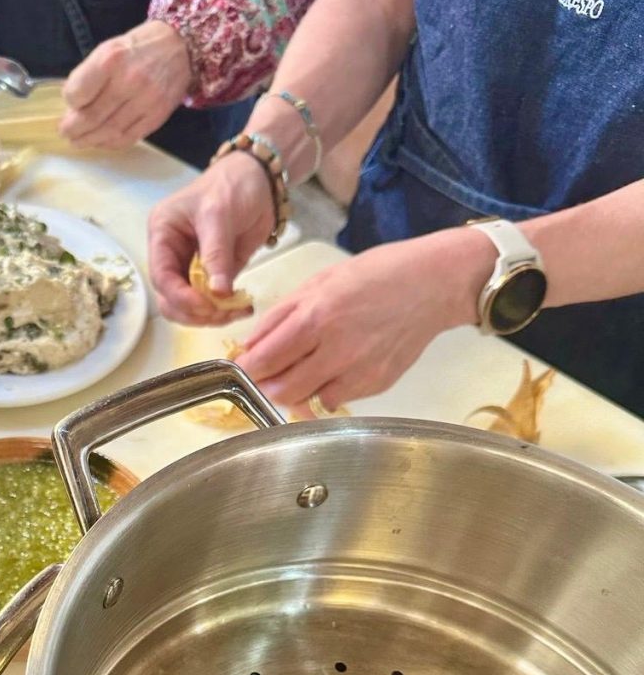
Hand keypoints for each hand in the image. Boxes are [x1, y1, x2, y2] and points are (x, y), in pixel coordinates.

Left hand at [60, 20, 191, 149]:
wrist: (178, 47)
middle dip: (74, 129)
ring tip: (79, 141)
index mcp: (111, 60)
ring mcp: (145, 101)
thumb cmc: (137, 48)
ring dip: (90, 140)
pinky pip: (129, 137)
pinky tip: (102, 142)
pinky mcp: (157, 116)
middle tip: (66, 133)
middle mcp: (129, 81)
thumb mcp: (108, 49)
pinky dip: (111, 143)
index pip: (78, 93)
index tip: (69, 105)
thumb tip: (72, 106)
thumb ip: (89, 75)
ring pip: (110, 131)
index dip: (70, 103)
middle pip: (92, 116)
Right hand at [148, 151, 273, 324]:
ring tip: (237, 311)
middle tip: (223, 313)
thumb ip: (216, 254)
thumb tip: (218, 293)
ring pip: (190, 306)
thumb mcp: (219, 215)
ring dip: (211, 316)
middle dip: (194, 311)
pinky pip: (213, 301)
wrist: (259, 179)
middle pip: (171, 298)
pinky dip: (226, 310)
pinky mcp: (215, 274)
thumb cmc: (231, 186)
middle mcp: (172, 254)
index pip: (161, 276)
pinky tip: (243, 307)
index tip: (205, 306)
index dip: (179, 297)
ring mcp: (193, 267)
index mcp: (163, 235)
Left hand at [235, 231, 486, 414]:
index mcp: (316, 316)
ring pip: (307, 400)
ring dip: (295, 390)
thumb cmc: (375, 274)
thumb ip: (280, 316)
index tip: (242, 368)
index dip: (247, 369)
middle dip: (266, 385)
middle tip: (265, 375)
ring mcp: (358, 370)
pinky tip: (331, 369)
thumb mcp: (318, 282)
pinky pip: (336, 399)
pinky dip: (324, 391)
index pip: (266, 359)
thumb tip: (252, 345)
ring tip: (300, 369)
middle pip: (282, 389)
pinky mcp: (376, 383)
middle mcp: (336, 348)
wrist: (432, 284)